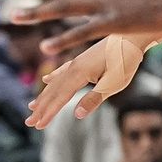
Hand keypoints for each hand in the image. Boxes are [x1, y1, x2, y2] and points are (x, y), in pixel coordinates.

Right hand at [25, 34, 149, 127]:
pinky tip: (47, 80)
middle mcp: (72, 67)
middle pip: (52, 92)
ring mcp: (76, 62)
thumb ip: (94, 98)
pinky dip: (53, 78)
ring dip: (43, 96)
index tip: (37, 126)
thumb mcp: (114, 83)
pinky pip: (62, 71)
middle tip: (28, 122)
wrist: (132, 36)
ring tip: (32, 106)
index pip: (59, 98)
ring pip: (55, 82)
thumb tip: (76, 115)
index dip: (48, 113)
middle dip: (41, 108)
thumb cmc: (126, 60)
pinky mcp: (82, 59)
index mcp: (78, 74)